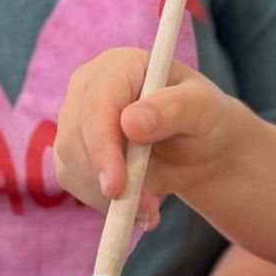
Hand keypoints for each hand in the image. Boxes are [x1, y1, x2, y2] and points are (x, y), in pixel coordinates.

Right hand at [55, 50, 244, 228]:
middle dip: (105, 179)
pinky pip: (75, 181)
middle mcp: (89, 89)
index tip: (117, 186)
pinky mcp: (75, 151)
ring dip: (105, 197)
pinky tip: (137, 208)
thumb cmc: (205, 116)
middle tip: (146, 208)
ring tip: (150, 208)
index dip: (101, 146)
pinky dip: (102, 204)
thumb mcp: (204, 108)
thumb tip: (130, 122)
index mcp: (118, 66)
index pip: (97, 104)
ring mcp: (77, 120)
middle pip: (74, 136)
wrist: (199, 145)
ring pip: (70, 163)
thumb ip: (173, 109)